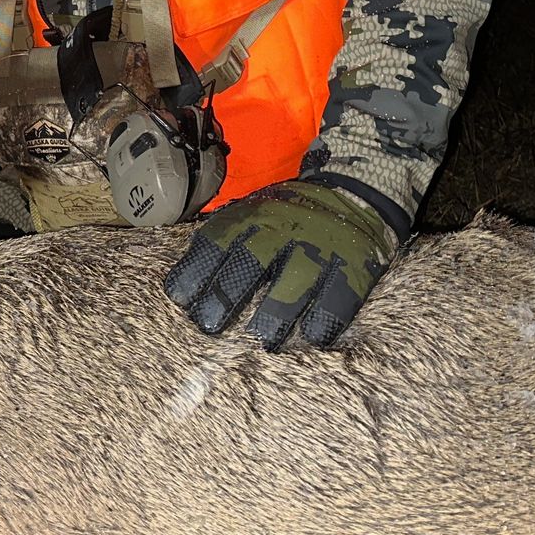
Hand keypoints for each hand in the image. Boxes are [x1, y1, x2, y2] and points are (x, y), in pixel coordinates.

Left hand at [163, 181, 388, 349]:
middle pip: (249, 263)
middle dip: (225, 296)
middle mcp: (283, 229)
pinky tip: (310, 336)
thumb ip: (227, 241)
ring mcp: (319, 247)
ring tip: (261, 341)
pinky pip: (336, 299)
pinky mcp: (353, 267)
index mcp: (253, 216)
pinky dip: (322, 321)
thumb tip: (183, 287)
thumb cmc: (289, 215)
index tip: (181, 300)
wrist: (352, 193)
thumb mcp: (254, 213)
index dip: (196, 271)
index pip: (216, 243)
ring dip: (273, 315)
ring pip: (292, 283)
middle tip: (210, 325)